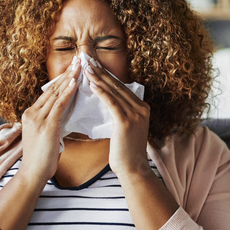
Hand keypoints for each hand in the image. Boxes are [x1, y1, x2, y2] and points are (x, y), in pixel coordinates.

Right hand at [18, 59, 79, 184]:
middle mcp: (32, 113)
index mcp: (31, 114)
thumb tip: (67, 111)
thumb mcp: (48, 134)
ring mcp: (37, 119)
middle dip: (67, 74)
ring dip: (69, 78)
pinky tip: (75, 83)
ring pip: (55, 94)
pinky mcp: (45, 126)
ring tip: (80, 65)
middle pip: (52, 89)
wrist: (33, 173)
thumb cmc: (43, 157)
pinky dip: (67, 93)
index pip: (49, 92)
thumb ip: (54, 121)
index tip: (73, 68)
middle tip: (79, 59)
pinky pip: (58, 105)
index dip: (62, 79)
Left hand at [84, 64, 152, 178]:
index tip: (95, 65)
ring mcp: (135, 114)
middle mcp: (142, 108)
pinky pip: (112, 103)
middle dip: (102, 72)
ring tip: (86, 68)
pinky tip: (92, 84)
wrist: (132, 169)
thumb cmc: (125, 151)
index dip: (107, 75)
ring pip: (114, 92)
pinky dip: (101, 92)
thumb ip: (121, 114)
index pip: (122, 87)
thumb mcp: (126, 128)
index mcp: (142, 108)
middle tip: (88, 60)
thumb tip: (108, 102)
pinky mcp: (126, 121)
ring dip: (99, 79)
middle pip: (118, 86)